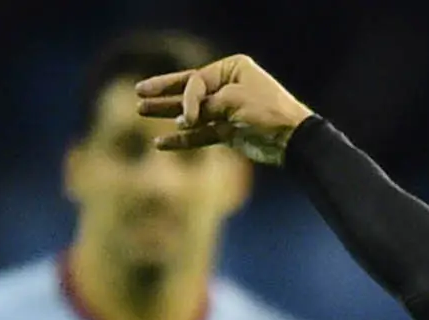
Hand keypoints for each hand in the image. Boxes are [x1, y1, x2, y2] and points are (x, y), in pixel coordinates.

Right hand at [136, 55, 313, 164]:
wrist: (290, 139)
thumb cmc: (266, 111)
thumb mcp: (232, 102)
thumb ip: (205, 107)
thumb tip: (183, 119)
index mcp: (232, 69)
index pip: (196, 80)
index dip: (186, 98)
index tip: (189, 117)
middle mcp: (227, 85)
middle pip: (188, 89)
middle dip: (163, 93)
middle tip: (138, 93)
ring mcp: (226, 109)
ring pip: (191, 112)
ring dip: (167, 114)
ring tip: (141, 111)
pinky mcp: (227, 131)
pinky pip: (199, 135)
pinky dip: (182, 140)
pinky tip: (161, 142)